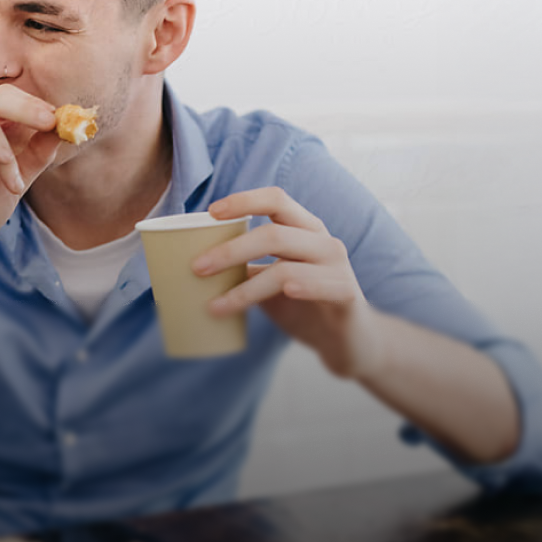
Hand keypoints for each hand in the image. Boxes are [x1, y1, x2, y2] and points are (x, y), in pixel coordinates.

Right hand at [0, 85, 59, 272]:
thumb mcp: (17, 176)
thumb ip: (36, 152)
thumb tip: (62, 128)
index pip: (5, 97)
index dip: (34, 103)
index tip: (62, 118)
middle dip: (29, 108)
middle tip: (53, 122)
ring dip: (10, 145)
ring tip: (19, 181)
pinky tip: (9, 178)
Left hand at [192, 187, 386, 379]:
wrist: (347, 341)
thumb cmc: (303, 306)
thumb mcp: (269, 283)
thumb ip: (244, 269)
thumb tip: (194, 264)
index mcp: (304, 230)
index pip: (276, 199)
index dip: (244, 200)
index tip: (210, 212)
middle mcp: (323, 241)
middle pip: (274, 233)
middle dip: (231, 250)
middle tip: (197, 268)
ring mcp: (337, 267)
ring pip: (286, 268)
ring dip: (244, 289)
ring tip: (214, 306)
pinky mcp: (347, 294)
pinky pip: (321, 286)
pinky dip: (301, 287)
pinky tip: (285, 293)